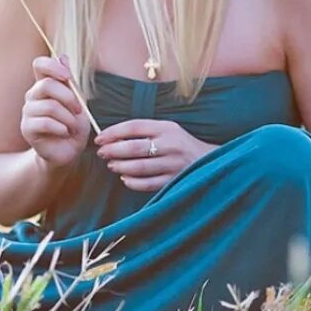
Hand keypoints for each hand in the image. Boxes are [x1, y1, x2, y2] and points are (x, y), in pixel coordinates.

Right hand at [20, 54, 91, 168]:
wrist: (67, 152)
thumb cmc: (73, 127)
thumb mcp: (77, 103)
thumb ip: (70, 83)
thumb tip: (63, 57)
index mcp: (44, 86)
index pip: (40, 64)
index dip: (53, 66)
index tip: (68, 77)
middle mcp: (33, 96)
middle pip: (46, 85)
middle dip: (69, 98)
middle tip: (79, 110)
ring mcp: (28, 112)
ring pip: (49, 106)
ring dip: (68, 118)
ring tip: (72, 127)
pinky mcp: (27, 129)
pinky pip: (44, 123)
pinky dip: (61, 128)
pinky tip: (65, 133)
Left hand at [94, 119, 216, 190]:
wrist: (211, 162)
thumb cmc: (182, 145)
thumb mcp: (168, 130)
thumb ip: (145, 132)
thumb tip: (113, 138)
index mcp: (167, 128)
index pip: (134, 127)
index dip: (113, 132)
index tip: (100, 138)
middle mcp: (170, 145)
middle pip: (134, 147)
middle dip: (113, 151)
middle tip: (102, 153)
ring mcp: (173, 164)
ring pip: (139, 167)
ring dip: (120, 166)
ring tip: (112, 165)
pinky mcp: (174, 181)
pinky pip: (148, 184)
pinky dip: (133, 182)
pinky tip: (125, 179)